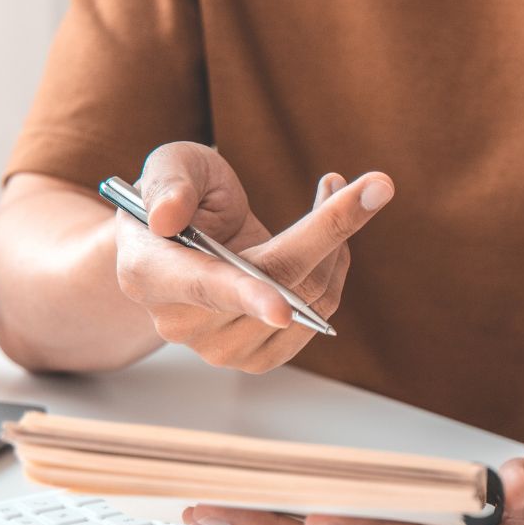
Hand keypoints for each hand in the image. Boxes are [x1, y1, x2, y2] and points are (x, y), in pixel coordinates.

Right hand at [115, 141, 393, 372]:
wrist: (183, 245)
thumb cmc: (178, 198)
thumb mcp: (171, 166)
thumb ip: (169, 182)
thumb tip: (168, 216)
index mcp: (149, 275)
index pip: (206, 288)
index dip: (247, 295)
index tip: (281, 307)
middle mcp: (182, 324)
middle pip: (279, 285)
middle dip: (331, 229)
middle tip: (374, 185)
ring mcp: (222, 350)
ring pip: (310, 300)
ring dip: (336, 244)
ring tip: (331, 195)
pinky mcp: (260, 359)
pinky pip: (319, 315)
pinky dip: (334, 269)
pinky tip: (326, 242)